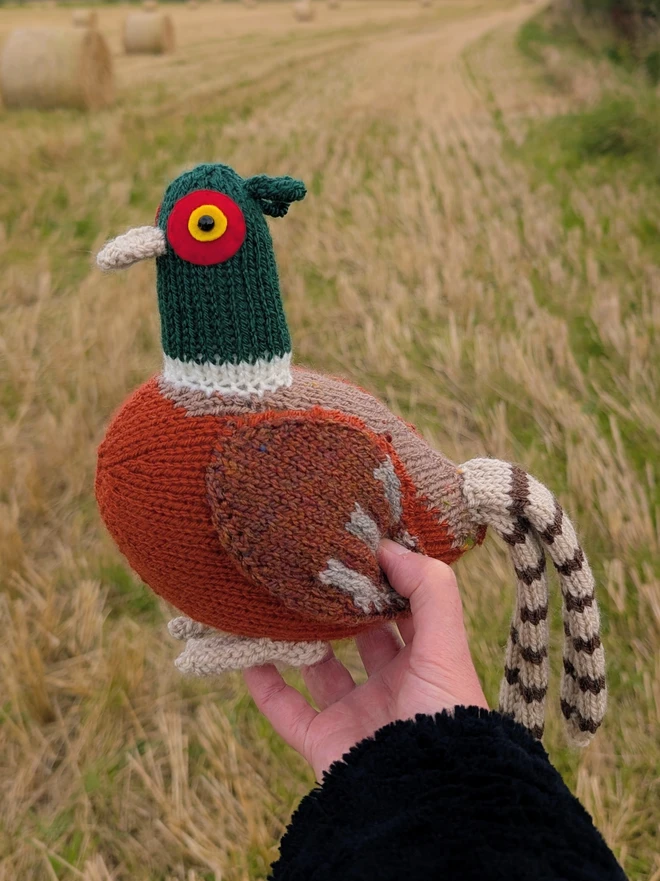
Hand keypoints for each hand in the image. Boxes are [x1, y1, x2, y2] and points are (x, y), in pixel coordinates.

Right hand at [243, 539, 487, 780]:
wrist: (426, 802)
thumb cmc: (447, 720)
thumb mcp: (448, 647)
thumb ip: (430, 591)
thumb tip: (391, 547)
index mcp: (427, 665)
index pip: (406, 613)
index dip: (387, 581)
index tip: (358, 547)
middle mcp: (393, 689)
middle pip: (360, 637)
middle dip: (340, 606)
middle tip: (313, 567)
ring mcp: (356, 717)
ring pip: (319, 670)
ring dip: (298, 641)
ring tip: (276, 602)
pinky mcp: (323, 744)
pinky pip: (285, 711)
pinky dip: (264, 684)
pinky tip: (246, 652)